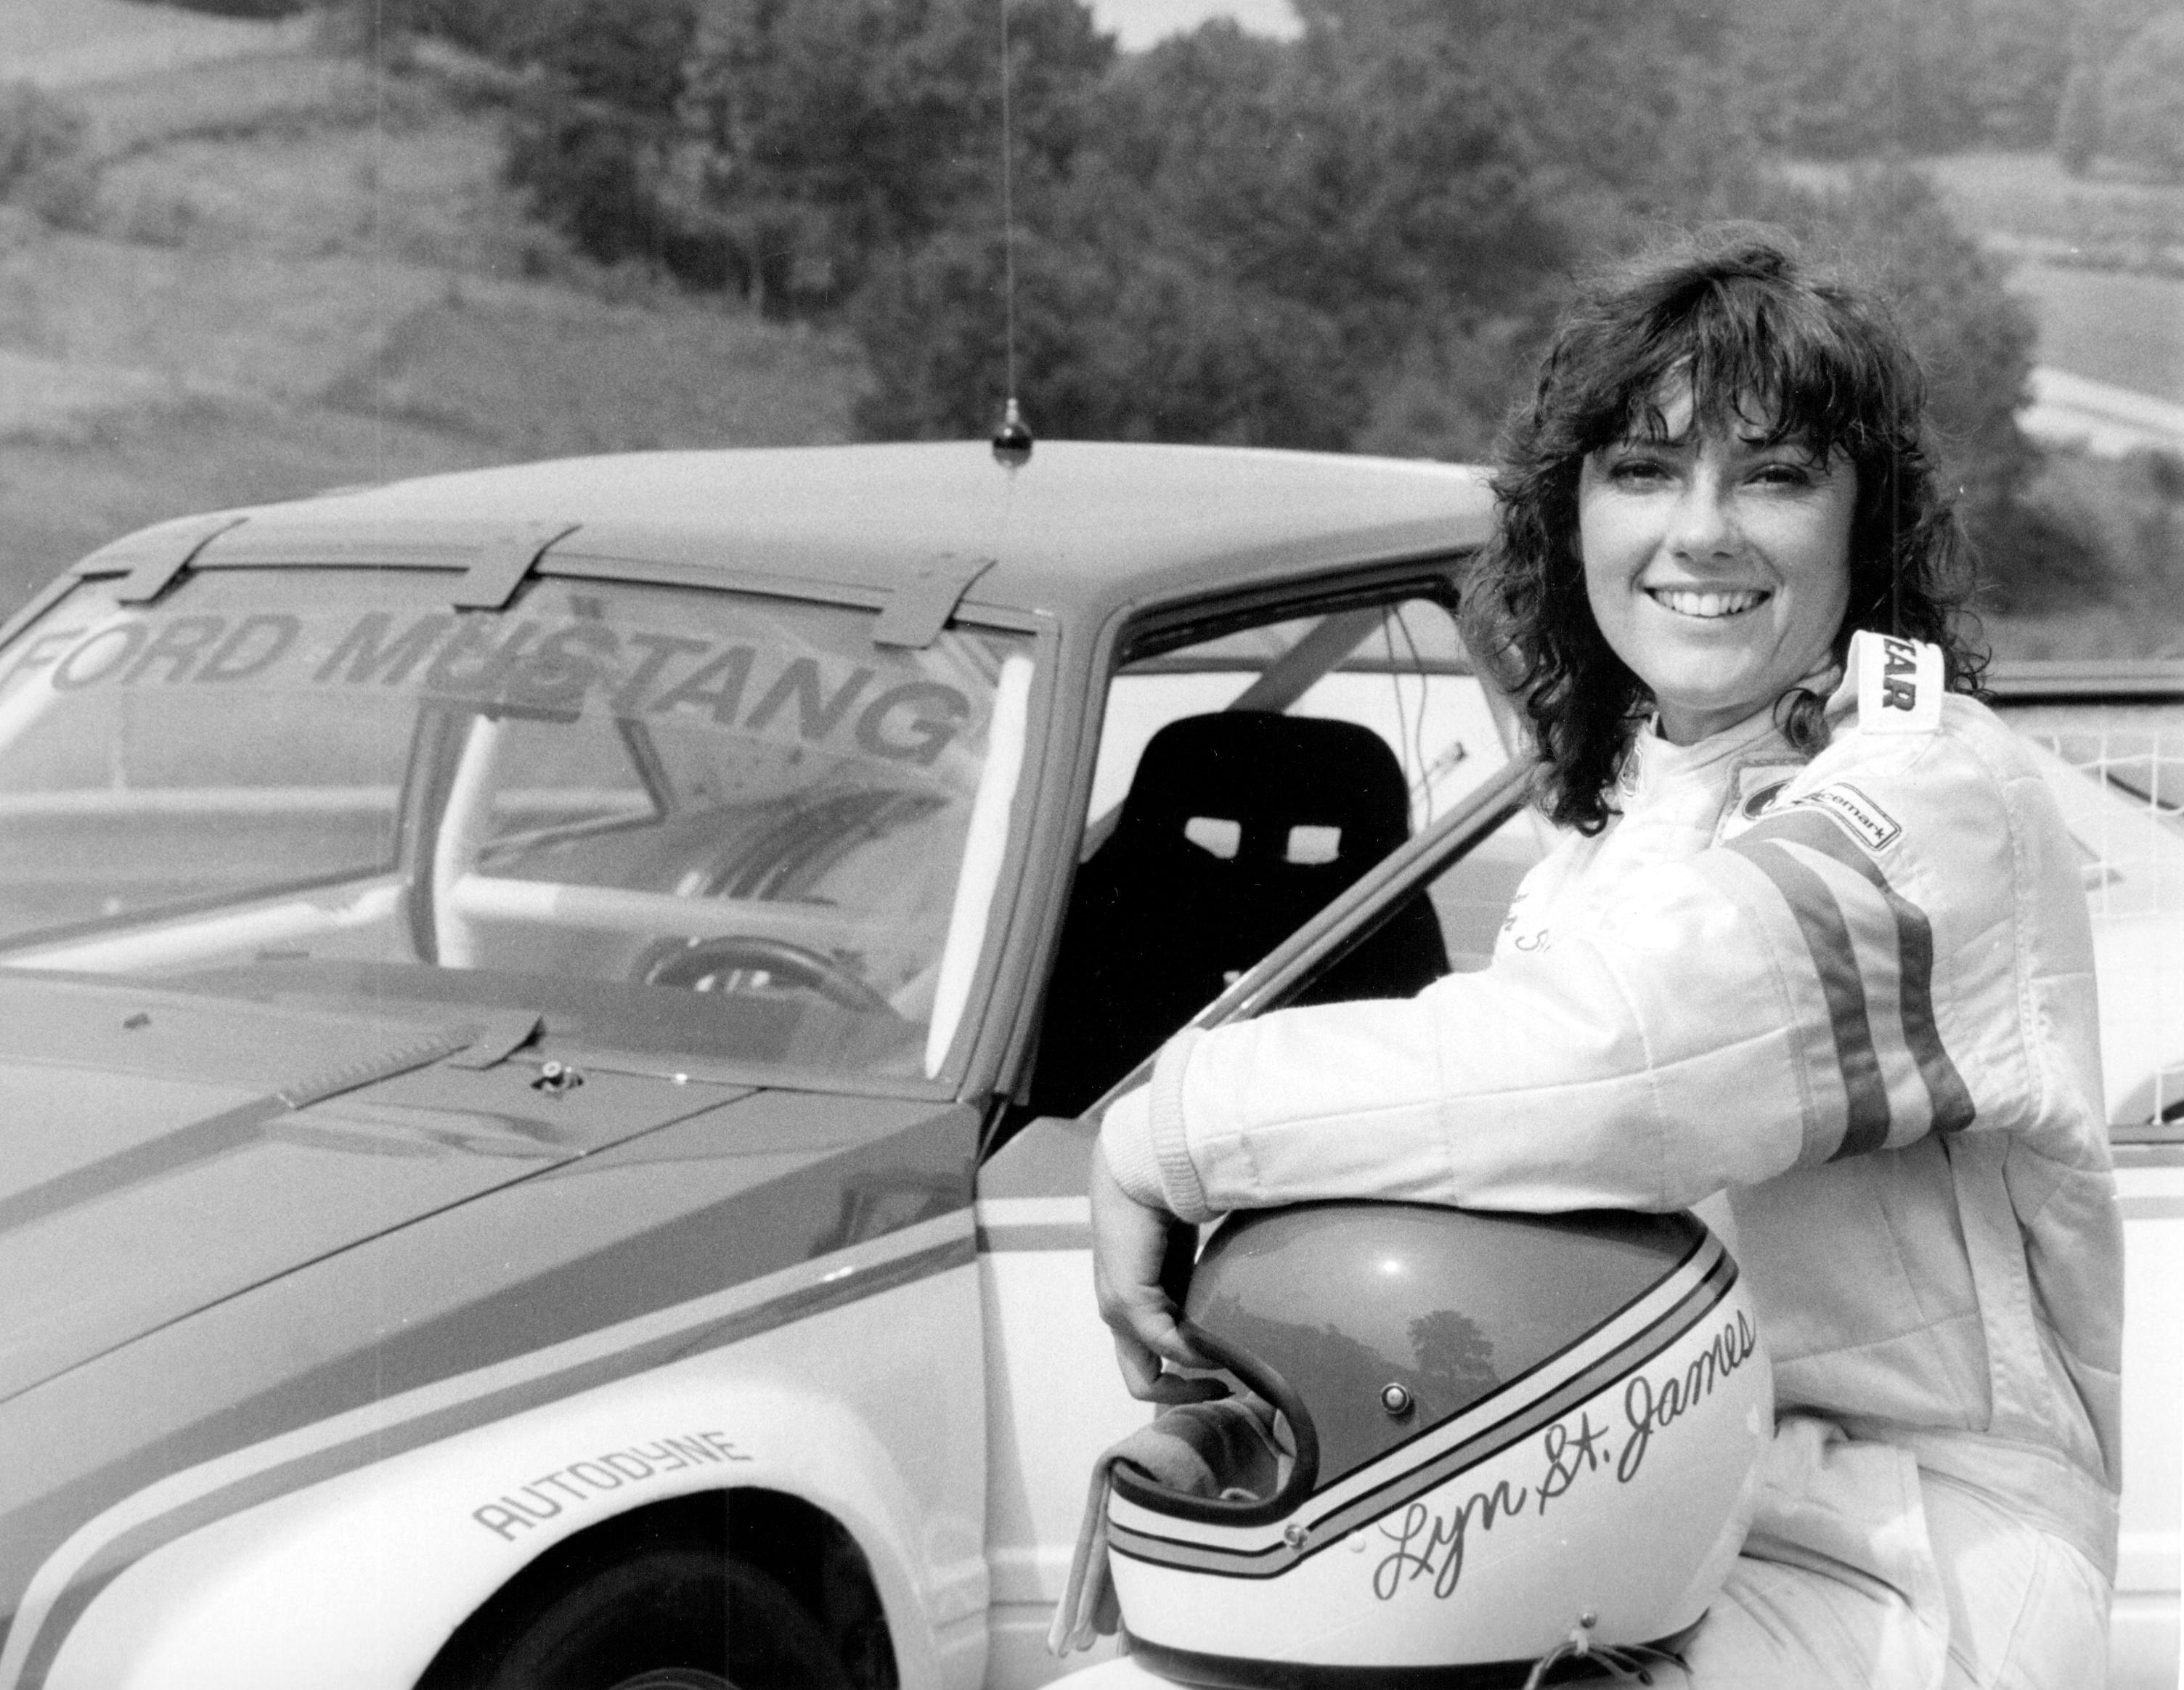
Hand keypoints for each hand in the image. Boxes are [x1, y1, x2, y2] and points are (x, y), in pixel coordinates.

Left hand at [1089, 1142, 1224, 1403]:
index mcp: (1134, 1304)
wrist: (1144, 1166)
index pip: (1149, 1362)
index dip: (1185, 1379)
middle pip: (1140, 1382)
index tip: (1227, 1376)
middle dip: (1183, 1395)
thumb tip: (1248, 1313)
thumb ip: (1204, 1291)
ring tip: (1228, 1374)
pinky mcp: (1128, 1300)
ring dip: (1189, 1380)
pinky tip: (1219, 1348)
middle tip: (1224, 1390)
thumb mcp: (1191, 1259)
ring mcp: (1119, 1310)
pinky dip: (1193, 1355)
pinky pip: (1163, 1344)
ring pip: (1145, 1376)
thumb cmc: (1170, 1200)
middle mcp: (1120, 1313)